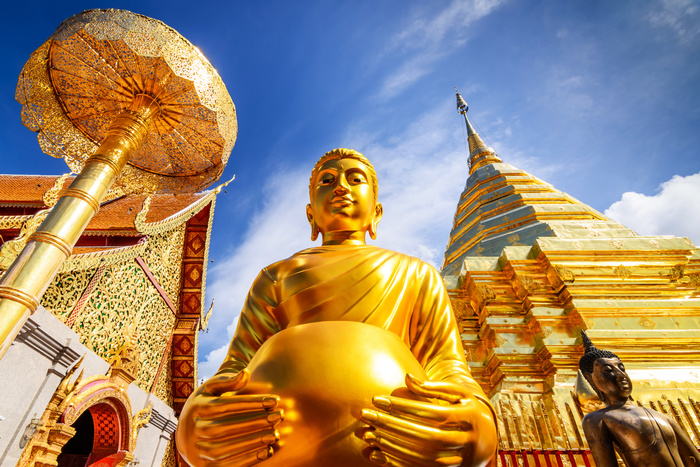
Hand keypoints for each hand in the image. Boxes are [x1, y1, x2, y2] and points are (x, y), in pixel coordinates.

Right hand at [176, 369, 283, 466]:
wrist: (188, 432)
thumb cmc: (206, 403)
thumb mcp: (211, 388)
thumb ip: (228, 381)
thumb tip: (246, 373)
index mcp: (197, 407)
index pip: (225, 405)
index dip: (251, 402)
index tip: (274, 400)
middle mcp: (194, 430)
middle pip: (225, 427)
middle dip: (254, 422)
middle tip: (277, 417)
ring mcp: (197, 450)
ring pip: (226, 448)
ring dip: (252, 442)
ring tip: (275, 434)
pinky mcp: (205, 466)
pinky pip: (226, 465)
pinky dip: (247, 460)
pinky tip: (266, 451)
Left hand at [360, 374, 496, 466]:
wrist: (488, 441)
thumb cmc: (467, 410)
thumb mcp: (459, 395)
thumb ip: (434, 387)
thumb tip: (407, 378)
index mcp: (472, 416)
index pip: (434, 412)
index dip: (405, 406)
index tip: (377, 399)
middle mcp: (469, 441)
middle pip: (428, 436)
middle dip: (394, 426)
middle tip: (367, 415)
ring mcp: (461, 460)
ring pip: (424, 457)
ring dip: (394, 447)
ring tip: (369, 434)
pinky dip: (398, 464)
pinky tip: (377, 453)